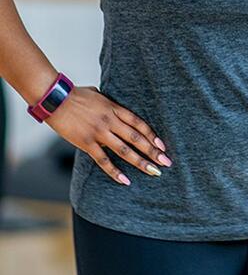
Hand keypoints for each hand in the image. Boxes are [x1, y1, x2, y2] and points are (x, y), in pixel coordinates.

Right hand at [46, 85, 169, 184]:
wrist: (55, 99)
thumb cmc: (76, 94)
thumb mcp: (100, 95)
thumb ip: (110, 103)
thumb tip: (115, 105)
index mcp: (115, 108)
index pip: (139, 124)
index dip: (152, 136)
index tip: (163, 146)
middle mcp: (111, 121)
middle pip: (137, 139)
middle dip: (153, 151)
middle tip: (166, 162)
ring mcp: (99, 133)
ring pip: (124, 150)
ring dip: (140, 162)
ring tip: (153, 172)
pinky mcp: (86, 143)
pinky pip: (103, 160)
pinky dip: (114, 171)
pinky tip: (125, 180)